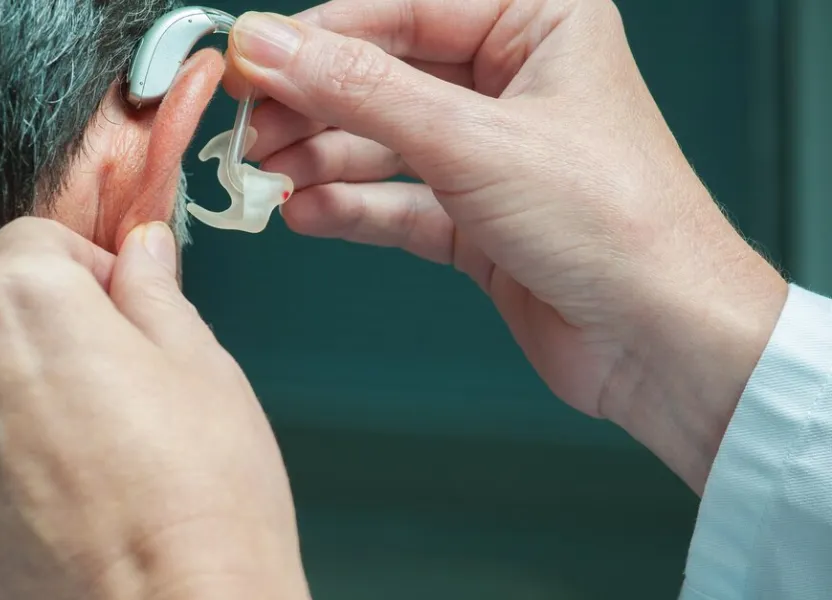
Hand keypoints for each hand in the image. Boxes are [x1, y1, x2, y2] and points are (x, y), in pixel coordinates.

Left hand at [0, 218, 308, 599]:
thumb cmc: (198, 492)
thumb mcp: (198, 363)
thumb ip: (152, 290)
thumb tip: (141, 249)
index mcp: (19, 297)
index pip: (34, 243)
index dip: (88, 274)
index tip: (120, 316)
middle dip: (46, 337)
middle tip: (112, 395)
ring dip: (11, 401)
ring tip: (83, 460)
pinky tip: (49, 501)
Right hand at [226, 0, 786, 489]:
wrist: (664, 343)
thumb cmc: (619, 225)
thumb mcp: (472, 140)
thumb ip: (360, 90)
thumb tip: (272, 45)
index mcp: (537, 22)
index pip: (400, 9)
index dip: (316, 37)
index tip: (248, 60)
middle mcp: (512, 81)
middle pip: (382, 75)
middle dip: (309, 104)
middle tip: (246, 127)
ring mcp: (490, 152)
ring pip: (379, 140)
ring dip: (317, 158)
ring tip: (262, 175)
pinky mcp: (475, 218)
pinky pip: (393, 199)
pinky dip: (347, 206)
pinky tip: (304, 211)